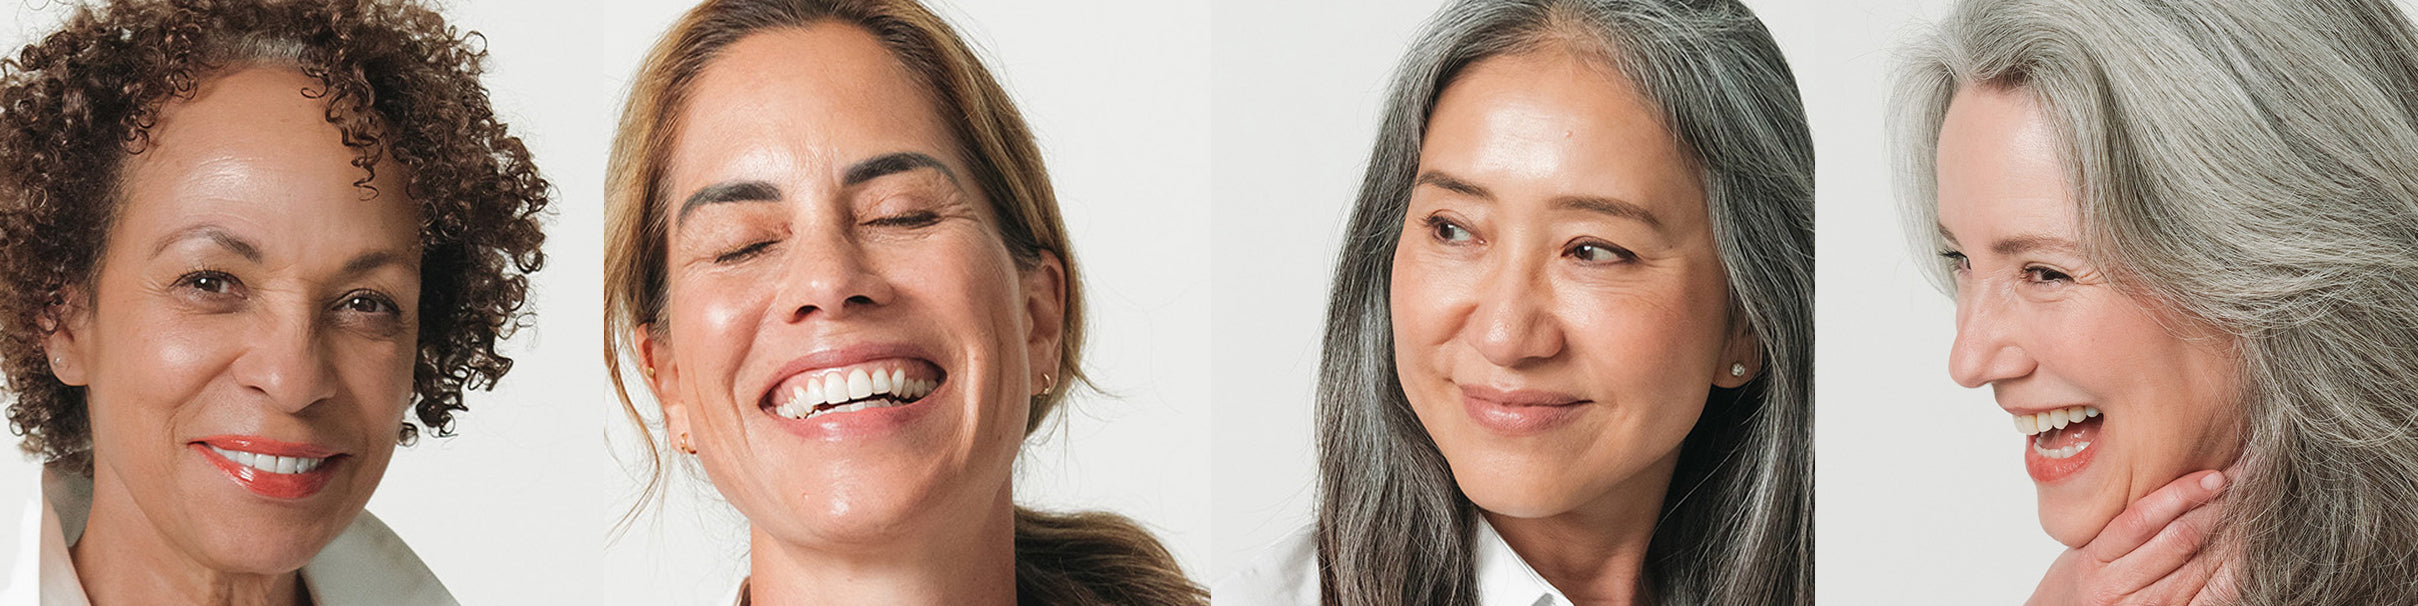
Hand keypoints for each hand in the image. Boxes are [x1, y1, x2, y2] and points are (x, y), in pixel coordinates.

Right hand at [2025, 470, 2236, 605]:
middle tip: (2246, 483)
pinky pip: (2214, 594)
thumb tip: (2182, 484)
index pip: (2142, 519)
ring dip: (2232, 532)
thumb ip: (2124, 524)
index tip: (2214, 476)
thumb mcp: (2090, 549)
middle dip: (2217, 506)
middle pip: (2179, 539)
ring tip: (2250, 509)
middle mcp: (2116, 589)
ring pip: (2200, 564)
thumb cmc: (2087, 582)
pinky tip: (2246, 547)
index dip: (2183, 493)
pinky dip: (2235, 567)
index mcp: (2093, 561)